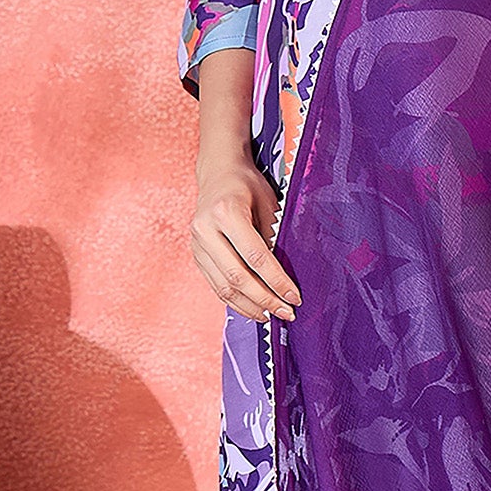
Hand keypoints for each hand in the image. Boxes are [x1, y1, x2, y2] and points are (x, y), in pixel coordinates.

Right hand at [191, 155, 300, 321]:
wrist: (218, 173)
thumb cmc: (249, 186)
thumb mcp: (269, 203)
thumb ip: (274, 237)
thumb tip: (286, 277)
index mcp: (226, 212)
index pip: (256, 257)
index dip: (277, 281)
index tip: (295, 297)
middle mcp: (205, 230)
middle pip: (237, 277)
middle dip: (265, 299)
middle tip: (287, 313)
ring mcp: (196, 244)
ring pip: (223, 286)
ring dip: (249, 306)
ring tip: (272, 317)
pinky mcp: (196, 255)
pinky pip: (215, 285)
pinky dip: (235, 301)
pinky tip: (253, 308)